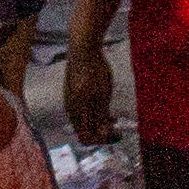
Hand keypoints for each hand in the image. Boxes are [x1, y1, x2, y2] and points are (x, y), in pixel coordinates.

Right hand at [56, 0, 120, 147]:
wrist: (83, 48)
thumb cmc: (94, 71)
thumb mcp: (102, 96)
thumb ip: (101, 117)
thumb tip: (102, 136)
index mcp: (77, 112)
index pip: (86, 138)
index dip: (102, 140)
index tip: (117, 134)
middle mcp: (70, 109)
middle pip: (84, 131)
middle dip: (102, 133)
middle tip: (118, 128)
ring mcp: (70, 100)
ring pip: (84, 121)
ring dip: (99, 123)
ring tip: (114, 118)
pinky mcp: (72, 93)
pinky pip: (82, 111)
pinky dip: (94, 113)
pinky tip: (105, 107)